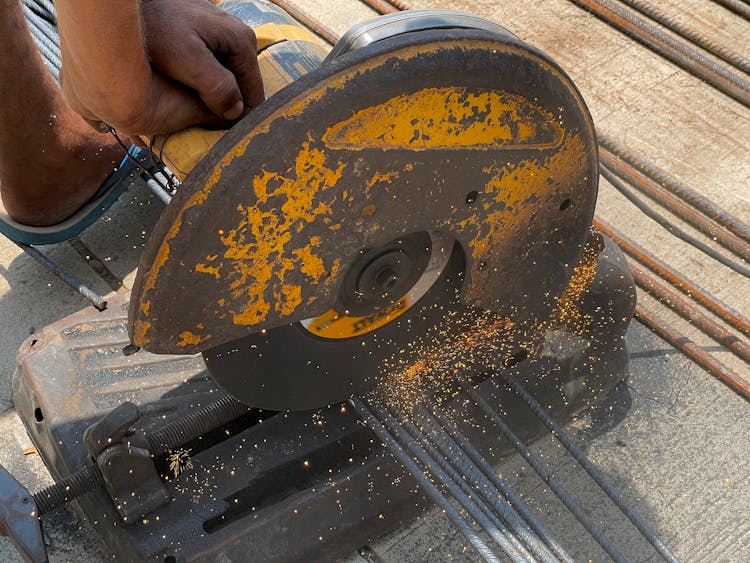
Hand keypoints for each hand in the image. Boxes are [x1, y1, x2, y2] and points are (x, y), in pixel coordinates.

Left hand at [57, 0, 263, 137]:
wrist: (125, 8)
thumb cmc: (153, 28)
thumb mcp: (187, 59)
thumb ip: (217, 86)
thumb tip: (237, 113)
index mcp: (241, 42)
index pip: (255, 95)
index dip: (241, 119)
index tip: (224, 138)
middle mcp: (237, 39)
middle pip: (241, 89)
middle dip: (226, 109)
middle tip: (205, 131)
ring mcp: (222, 39)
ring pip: (226, 83)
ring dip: (212, 100)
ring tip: (192, 117)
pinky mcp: (205, 41)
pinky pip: (212, 73)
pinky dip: (201, 87)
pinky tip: (185, 96)